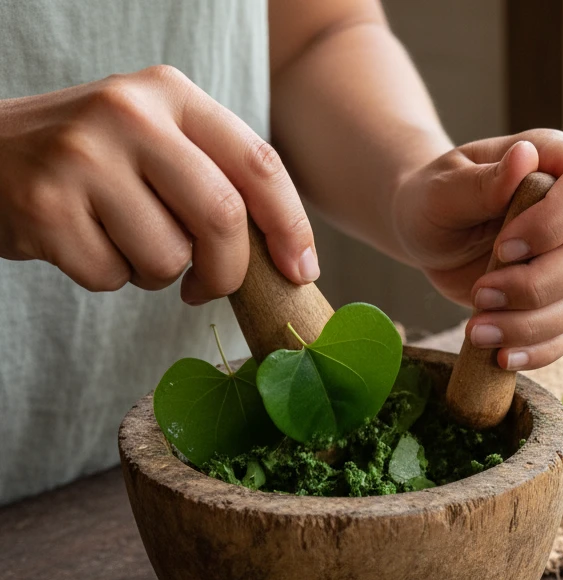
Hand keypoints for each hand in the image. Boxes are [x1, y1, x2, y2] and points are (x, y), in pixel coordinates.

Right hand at [0, 65, 316, 302]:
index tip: (301, 272)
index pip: (259, 164)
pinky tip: (83, 242)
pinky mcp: (45, 206)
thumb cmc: (94, 163)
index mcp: (170, 92)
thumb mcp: (158, 142)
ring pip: (169, 257)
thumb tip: (292, 256)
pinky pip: (113, 277)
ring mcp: (82, 156)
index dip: (291, 227)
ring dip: (157, 274)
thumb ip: (218, 177)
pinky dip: (109, 278)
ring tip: (124, 242)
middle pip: (223, 218)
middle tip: (208, 287)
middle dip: (228, 272)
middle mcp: (128, 113)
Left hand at [392, 131, 562, 369]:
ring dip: (531, 325)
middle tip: (479, 294)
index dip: (554, 224)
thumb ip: (484, 181)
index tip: (503, 247)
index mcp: (562, 165)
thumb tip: (524, 157)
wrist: (429, 234)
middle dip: (536, 285)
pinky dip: (536, 352)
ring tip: (476, 331)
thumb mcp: (445, 187)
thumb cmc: (436, 199)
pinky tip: (500, 356)